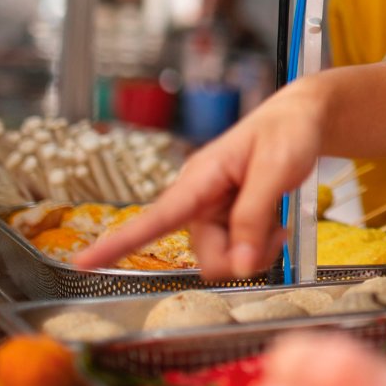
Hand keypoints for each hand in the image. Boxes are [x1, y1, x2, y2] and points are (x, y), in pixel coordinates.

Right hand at [72, 77, 327, 277]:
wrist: (302, 119)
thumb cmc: (287, 132)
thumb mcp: (275, 170)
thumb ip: (254, 217)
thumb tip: (239, 266)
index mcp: (200, 179)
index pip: (155, 217)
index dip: (119, 242)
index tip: (83, 263)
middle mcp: (199, 198)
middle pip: (206, 256)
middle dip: (241, 257)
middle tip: (276, 233)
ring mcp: (213, 210)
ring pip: (224, 258)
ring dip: (254, 252)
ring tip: (277, 223)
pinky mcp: (227, 218)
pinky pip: (237, 251)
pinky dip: (259, 247)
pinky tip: (274, 225)